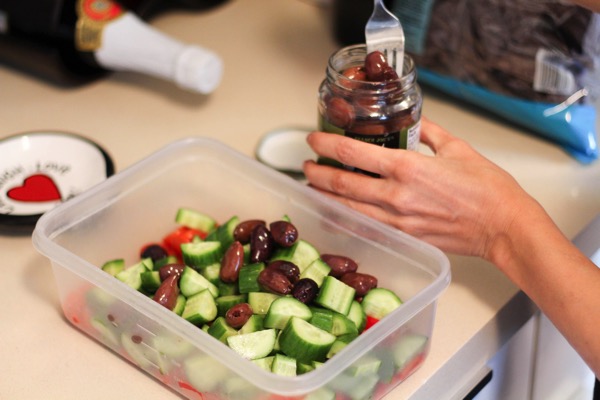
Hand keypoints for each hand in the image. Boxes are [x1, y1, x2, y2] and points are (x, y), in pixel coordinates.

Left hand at [303, 117, 538, 259]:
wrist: (504, 227)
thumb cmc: (488, 189)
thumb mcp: (457, 148)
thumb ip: (428, 131)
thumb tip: (413, 121)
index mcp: (408, 168)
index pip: (353, 152)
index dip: (326, 145)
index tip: (313, 139)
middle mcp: (396, 196)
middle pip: (342, 184)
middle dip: (317, 174)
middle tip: (306, 165)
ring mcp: (397, 220)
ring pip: (347, 209)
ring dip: (325, 197)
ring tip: (313, 187)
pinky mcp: (403, 237)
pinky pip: (365, 227)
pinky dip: (345, 219)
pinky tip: (335, 214)